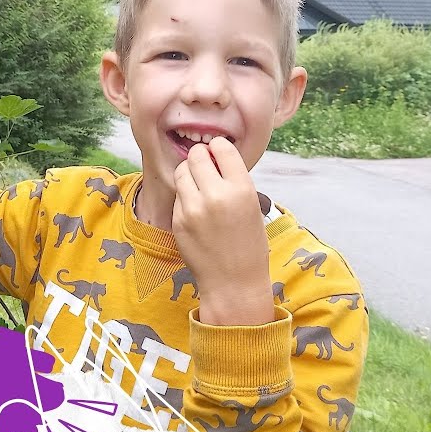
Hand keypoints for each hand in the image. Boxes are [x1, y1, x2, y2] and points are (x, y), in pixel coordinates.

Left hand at [172, 136, 276, 324]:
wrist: (234, 283)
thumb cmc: (249, 245)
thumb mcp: (252, 207)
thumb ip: (234, 180)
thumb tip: (215, 156)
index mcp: (241, 189)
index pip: (221, 148)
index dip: (218, 147)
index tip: (218, 153)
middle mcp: (216, 195)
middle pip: (196, 155)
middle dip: (201, 157)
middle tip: (206, 167)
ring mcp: (193, 208)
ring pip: (181, 171)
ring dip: (189, 173)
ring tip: (199, 186)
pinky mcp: (178, 220)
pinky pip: (178, 195)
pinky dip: (185, 196)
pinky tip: (196, 209)